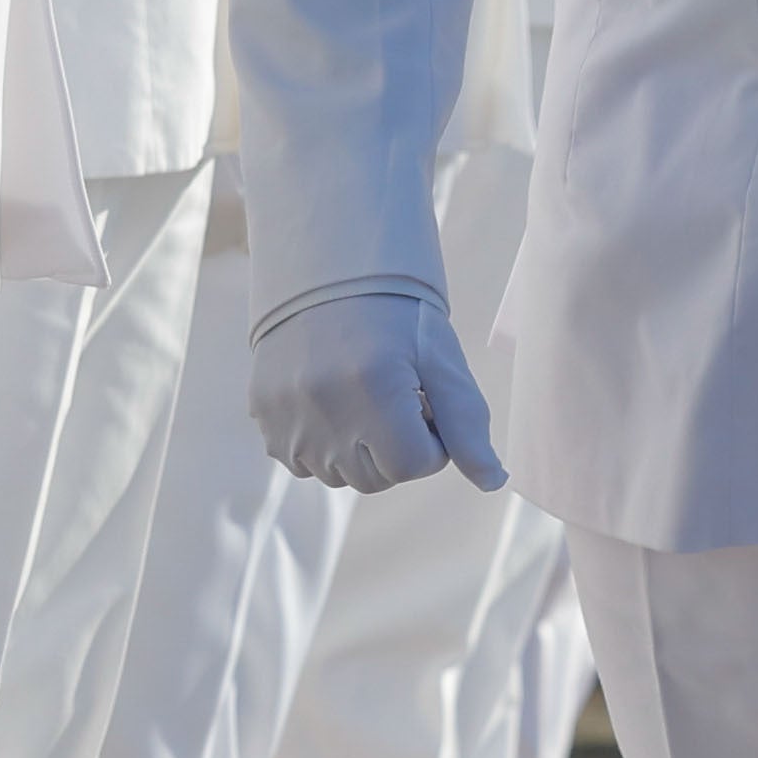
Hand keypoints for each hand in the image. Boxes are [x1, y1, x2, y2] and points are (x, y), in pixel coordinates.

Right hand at [251, 289, 506, 495]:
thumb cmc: (399, 317)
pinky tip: (334, 402)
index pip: (417, 464)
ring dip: (362, 451)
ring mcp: (287, 417)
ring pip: (339, 476)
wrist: (330, 275)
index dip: (434, 440)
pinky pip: (303, 463)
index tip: (428, 403)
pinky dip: (325, 445)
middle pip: (379, 478)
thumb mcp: (442, 360)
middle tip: (400, 399)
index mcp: (376, 389)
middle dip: (400, 449)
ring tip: (367, 398)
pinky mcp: (263, 416)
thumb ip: (467, 423)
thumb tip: (494, 481)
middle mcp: (324, 409)